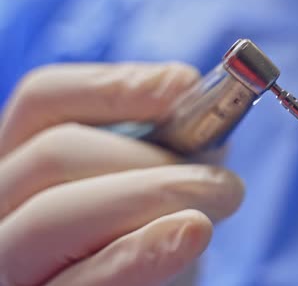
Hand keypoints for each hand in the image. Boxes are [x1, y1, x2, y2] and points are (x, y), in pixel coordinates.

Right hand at [0, 63, 244, 285]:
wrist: (157, 279)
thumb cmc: (155, 225)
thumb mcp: (160, 173)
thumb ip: (168, 134)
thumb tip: (182, 88)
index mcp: (27, 157)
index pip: (42, 98)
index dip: (113, 85)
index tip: (183, 87)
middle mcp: (5, 203)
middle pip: (54, 153)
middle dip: (150, 156)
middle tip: (222, 175)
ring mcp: (12, 262)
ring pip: (53, 213)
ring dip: (154, 196)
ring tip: (222, 198)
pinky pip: (83, 282)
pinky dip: (140, 252)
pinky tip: (192, 230)